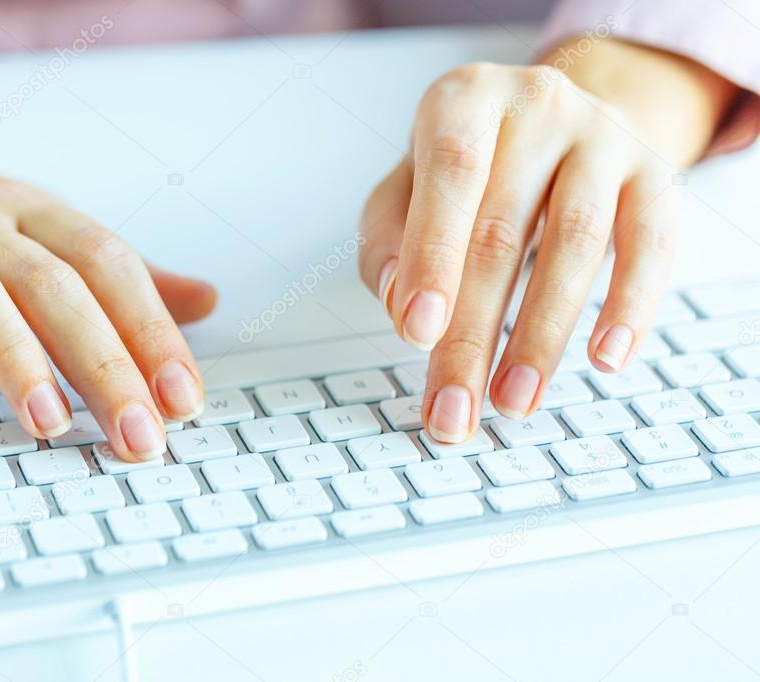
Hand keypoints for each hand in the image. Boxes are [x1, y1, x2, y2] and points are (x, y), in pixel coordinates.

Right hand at [0, 110, 215, 460]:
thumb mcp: (30, 228)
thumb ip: (116, 273)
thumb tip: (204, 301)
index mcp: (31, 212)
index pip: (109, 264)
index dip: (153, 330)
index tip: (184, 398)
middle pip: (54, 284)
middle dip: (105, 363)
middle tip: (139, 434)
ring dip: (17, 355)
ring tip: (52, 421)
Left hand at [359, 38, 738, 442]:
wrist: (553, 120)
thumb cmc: (463, 171)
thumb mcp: (404, 192)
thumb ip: (388, 244)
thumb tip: (401, 303)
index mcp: (462, 101)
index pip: (449, 174)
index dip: (432, 255)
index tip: (417, 333)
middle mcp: (537, 105)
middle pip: (501, 230)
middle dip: (472, 334)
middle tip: (454, 408)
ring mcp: (603, 135)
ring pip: (576, 244)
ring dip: (541, 336)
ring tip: (513, 401)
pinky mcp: (654, 174)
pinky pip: (651, 246)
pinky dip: (631, 307)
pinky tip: (605, 360)